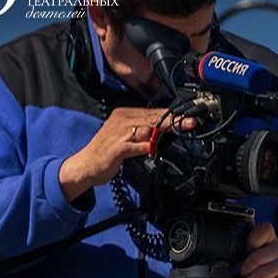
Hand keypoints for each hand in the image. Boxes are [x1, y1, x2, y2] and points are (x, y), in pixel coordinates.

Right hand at [58, 107, 187, 201]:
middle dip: (173, 121)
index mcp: (124, 115)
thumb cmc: (109, 152)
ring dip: (163, 131)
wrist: (86, 165)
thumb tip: (165, 130)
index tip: (188, 117)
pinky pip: (134, 146)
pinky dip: (144, 146)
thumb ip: (144, 132)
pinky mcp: (116, 149)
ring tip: (178, 130)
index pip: (152, 113)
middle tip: (190, 122)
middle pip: (152, 118)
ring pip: (145, 129)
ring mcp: (118, 134)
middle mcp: (121, 120)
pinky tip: (152, 147)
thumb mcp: (128, 137)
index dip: (171, 115)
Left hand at [235, 222, 277, 277]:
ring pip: (261, 275)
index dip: (253, 238)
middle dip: (244, 269)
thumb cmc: (265, 265)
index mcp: (272, 239)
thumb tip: (243, 218)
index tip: (246, 247)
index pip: (265, 229)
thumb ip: (249, 237)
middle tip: (236, 275)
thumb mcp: (255, 250)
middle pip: (258, 257)